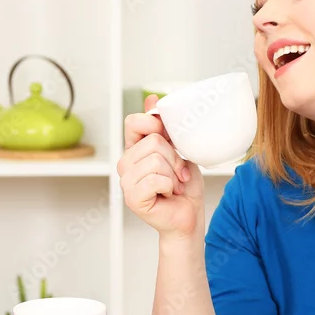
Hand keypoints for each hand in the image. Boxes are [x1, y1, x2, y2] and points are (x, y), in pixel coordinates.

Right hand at [118, 95, 204, 236]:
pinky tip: (167, 194)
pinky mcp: (132, 197)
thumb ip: (164, 127)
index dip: (155, 125)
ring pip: (156, 160)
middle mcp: (126, 163)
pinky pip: (156, 179)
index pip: (134, 121)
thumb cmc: (184, 186)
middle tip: (177, 174)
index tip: (171, 140)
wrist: (189, 216)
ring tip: (173, 185)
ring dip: (174, 174)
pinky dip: (169, 186)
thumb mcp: (178, 148)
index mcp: (134, 149)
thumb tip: (152, 98)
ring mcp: (126, 181)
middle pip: (153, 141)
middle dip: (174, 158)